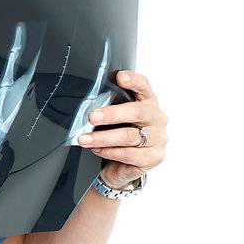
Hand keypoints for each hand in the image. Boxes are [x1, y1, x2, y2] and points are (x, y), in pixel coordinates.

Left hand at [77, 70, 168, 187]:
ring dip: (103, 137)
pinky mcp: (154, 157)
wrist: (124, 166)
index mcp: (148, 103)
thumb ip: (109, 107)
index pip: (144, 87)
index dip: (133, 80)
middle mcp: (156, 118)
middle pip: (137, 112)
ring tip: (85, 139)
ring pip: (129, 136)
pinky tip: (97, 150)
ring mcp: (158, 138)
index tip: (120, 77)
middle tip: (92, 117)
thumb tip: (86, 102)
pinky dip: (109, 152)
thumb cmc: (119, 137)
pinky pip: (129, 154)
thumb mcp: (114, 119)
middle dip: (111, 114)